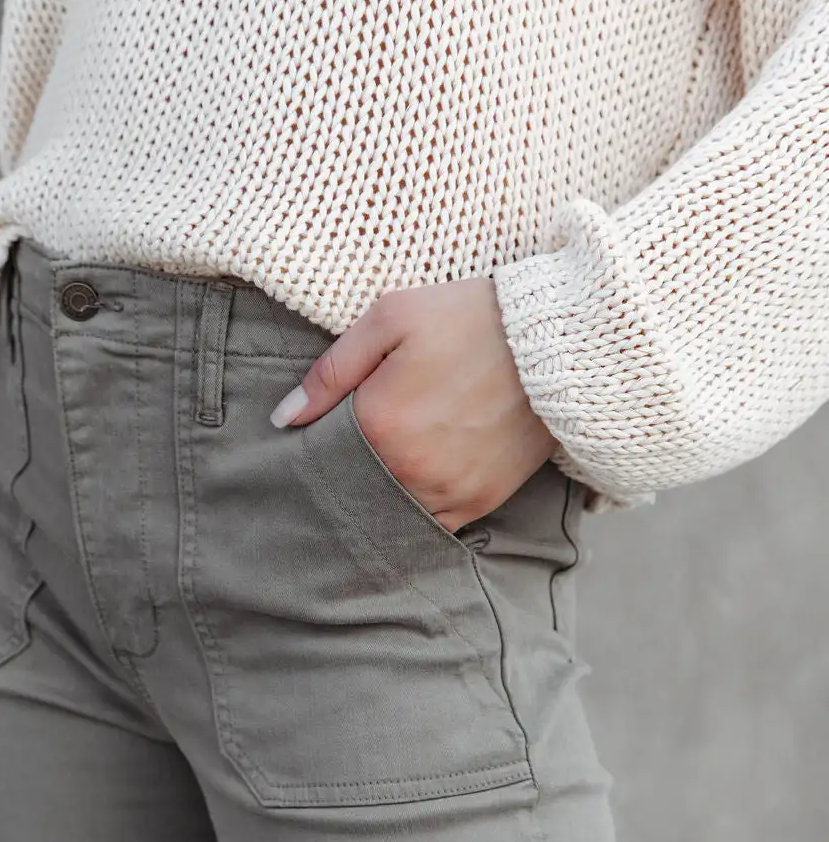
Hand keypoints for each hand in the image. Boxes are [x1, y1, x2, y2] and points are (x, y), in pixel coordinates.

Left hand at [269, 277, 556, 531]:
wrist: (557, 341)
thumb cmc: (470, 318)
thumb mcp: (391, 318)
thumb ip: (331, 371)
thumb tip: (284, 419)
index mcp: (379, 424)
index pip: (322, 448)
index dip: (319, 437)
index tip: (325, 423)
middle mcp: (409, 470)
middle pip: (353, 485)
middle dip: (345, 470)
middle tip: (363, 440)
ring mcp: (447, 493)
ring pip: (389, 509)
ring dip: (381, 493)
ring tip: (391, 458)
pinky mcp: (479, 503)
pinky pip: (431, 522)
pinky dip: (416, 507)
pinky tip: (416, 479)